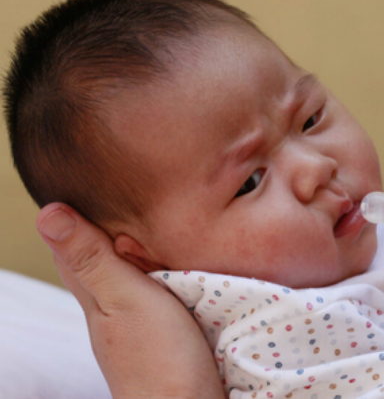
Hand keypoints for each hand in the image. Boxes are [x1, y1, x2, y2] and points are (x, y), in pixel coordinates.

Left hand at [36, 203, 223, 398]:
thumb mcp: (125, 299)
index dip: (80, 212)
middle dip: (111, 226)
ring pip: (131, 272)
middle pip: (102, 256)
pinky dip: (163, 270)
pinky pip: (158, 289)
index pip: (73, 243)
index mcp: (93, 293)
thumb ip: (93, 258)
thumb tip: (47, 212)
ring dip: (141, 248)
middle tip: (130, 193)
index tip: (97, 181)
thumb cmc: (158, 359)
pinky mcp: (165, 332)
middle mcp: (110, 306)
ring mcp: (138, 321)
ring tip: (155, 219)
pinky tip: (178, 264)